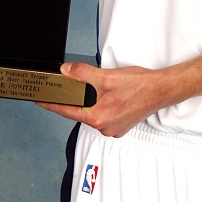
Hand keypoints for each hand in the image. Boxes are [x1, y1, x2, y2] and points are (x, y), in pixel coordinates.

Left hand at [38, 62, 170, 137]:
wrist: (161, 90)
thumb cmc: (139, 86)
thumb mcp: (106, 76)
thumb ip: (82, 74)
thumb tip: (66, 71)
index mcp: (98, 118)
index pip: (66, 111)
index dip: (51, 104)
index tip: (40, 101)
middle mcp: (104, 128)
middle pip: (80, 113)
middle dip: (76, 100)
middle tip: (74, 86)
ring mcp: (113, 129)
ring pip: (93, 114)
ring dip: (92, 103)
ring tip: (103, 90)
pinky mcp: (120, 126)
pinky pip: (104, 117)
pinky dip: (102, 106)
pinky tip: (111, 97)